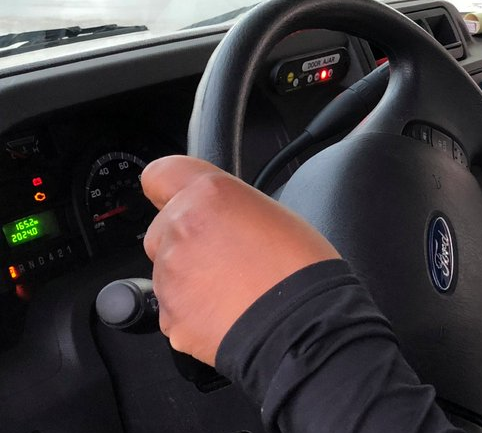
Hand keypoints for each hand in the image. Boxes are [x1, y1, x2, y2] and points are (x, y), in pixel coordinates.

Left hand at [142, 156, 339, 364]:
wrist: (301, 327)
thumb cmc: (301, 271)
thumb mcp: (275, 213)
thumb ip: (232, 207)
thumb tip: (221, 217)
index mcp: (208, 196)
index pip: (160, 175)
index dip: (169, 189)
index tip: (178, 199)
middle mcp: (180, 229)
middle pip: (163, 227)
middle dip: (186, 240)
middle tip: (226, 255)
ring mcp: (169, 274)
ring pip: (168, 269)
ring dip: (191, 276)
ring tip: (233, 288)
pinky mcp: (169, 314)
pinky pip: (175, 306)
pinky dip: (194, 309)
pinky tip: (227, 311)